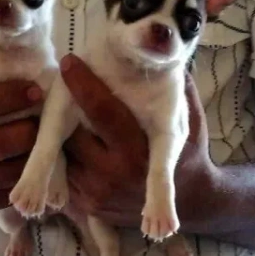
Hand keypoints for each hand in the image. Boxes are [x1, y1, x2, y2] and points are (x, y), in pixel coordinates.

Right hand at [0, 80, 41, 212]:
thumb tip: (34, 71)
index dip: (8, 97)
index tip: (37, 90)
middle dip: (25, 133)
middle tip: (46, 124)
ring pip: (6, 171)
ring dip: (31, 158)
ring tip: (45, 144)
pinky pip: (8, 191)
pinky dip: (26, 179)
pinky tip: (35, 166)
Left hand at [61, 54, 213, 229]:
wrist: (192, 203)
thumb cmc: (190, 154)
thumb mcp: (190, 120)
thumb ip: (175, 88)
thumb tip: (158, 50)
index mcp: (141, 152)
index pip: (104, 111)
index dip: (85, 84)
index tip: (70, 61)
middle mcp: (114, 176)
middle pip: (73, 131)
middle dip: (65, 106)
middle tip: (63, 84)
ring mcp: (96, 194)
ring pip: (63, 151)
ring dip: (61, 129)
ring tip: (67, 110)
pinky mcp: (86, 205)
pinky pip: (64, 170)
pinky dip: (64, 151)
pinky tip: (72, 135)